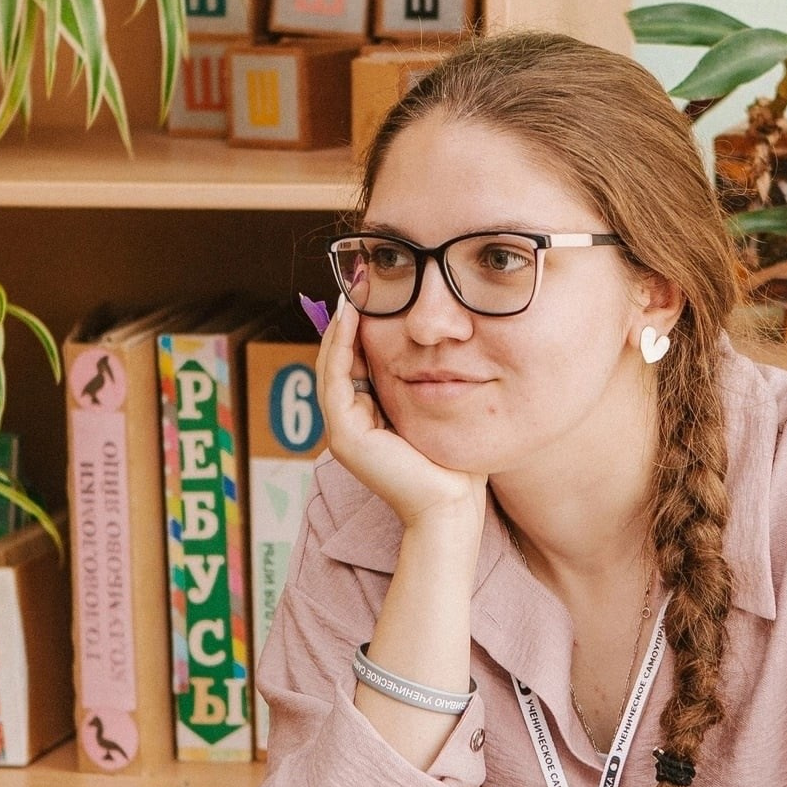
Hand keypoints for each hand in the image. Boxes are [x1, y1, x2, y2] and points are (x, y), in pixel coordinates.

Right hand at [316, 299, 485, 533]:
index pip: (356, 365)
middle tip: (356, 280)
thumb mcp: (439, 412)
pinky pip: (336, 378)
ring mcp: (342, 431)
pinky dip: (341, 345)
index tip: (372, 292)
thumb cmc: (454, 465)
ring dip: (340, 326)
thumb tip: (442, 346)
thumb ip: (429, 384)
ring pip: (332, 365)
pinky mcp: (344, 436)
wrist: (451, 506)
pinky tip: (352, 317)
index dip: (360, 329)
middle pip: (339, 360)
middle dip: (346, 321)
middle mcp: (349, 425)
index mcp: (368, 420)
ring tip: (352, 291)